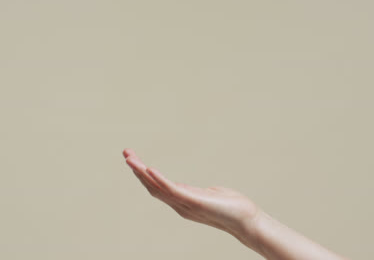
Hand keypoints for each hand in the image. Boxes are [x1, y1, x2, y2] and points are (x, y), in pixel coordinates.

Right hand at [122, 148, 260, 237]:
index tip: (134, 158)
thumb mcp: (210, 195)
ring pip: (157, 188)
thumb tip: (192, 188)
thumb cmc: (232, 208)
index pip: (157, 187)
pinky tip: (150, 169)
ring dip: (142, 173)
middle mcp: (180, 204)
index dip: (144, 173)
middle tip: (126, 153)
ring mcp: (185, 204)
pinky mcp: (194, 202)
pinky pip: (173, 190)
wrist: (246, 221)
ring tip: (131, 159)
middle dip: (137, 170)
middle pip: (152, 187)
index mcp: (182, 201)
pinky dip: (160, 180)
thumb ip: (197, 192)